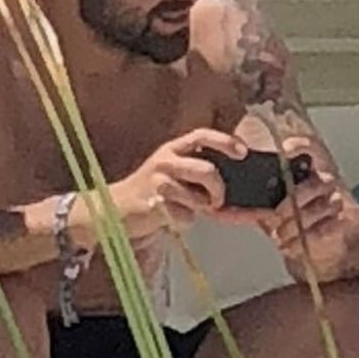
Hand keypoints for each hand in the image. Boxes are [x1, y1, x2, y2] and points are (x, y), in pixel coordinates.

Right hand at [109, 129, 243, 237]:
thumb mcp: (176, 174)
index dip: (225, 141)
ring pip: (197, 197)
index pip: (202, 135)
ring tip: (190, 208)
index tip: (243, 152)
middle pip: (207, 171)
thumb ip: (200, 174)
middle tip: (218, 201)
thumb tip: (238, 187)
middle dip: (219, 189)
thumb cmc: (154, 193)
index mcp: (173, 149)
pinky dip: (184, 222)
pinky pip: (184, 216)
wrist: (115, 209)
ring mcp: (157, 181)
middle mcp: (165, 160)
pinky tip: (171, 217)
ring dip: (200, 207)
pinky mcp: (153, 204)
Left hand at [249, 135, 346, 259]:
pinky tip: (290, 246)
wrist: (318, 239)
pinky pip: (326, 229)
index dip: (301, 146)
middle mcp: (326, 179)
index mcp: (309, 166)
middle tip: (276, 215)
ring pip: (320, 208)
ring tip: (279, 236)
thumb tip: (228, 193)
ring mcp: (335, 200)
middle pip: (315, 183)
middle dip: (292, 201)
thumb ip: (257, 188)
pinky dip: (305, 239)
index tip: (285, 149)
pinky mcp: (340, 223)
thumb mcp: (272, 196)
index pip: (311, 147)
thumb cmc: (291, 211)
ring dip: (296, 224)